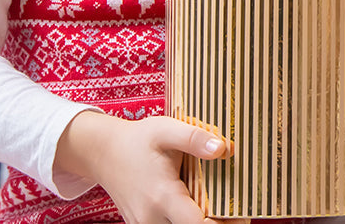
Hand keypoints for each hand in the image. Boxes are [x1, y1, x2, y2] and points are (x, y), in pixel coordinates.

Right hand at [55, 111, 247, 223]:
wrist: (103, 152)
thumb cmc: (137, 140)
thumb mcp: (165, 129)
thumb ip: (194, 138)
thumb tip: (223, 149)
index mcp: (162, 196)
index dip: (222, 223)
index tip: (241, 215)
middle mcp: (152, 217)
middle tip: (237, 214)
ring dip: (200, 222)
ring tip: (222, 209)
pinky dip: (185, 220)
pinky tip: (201, 208)